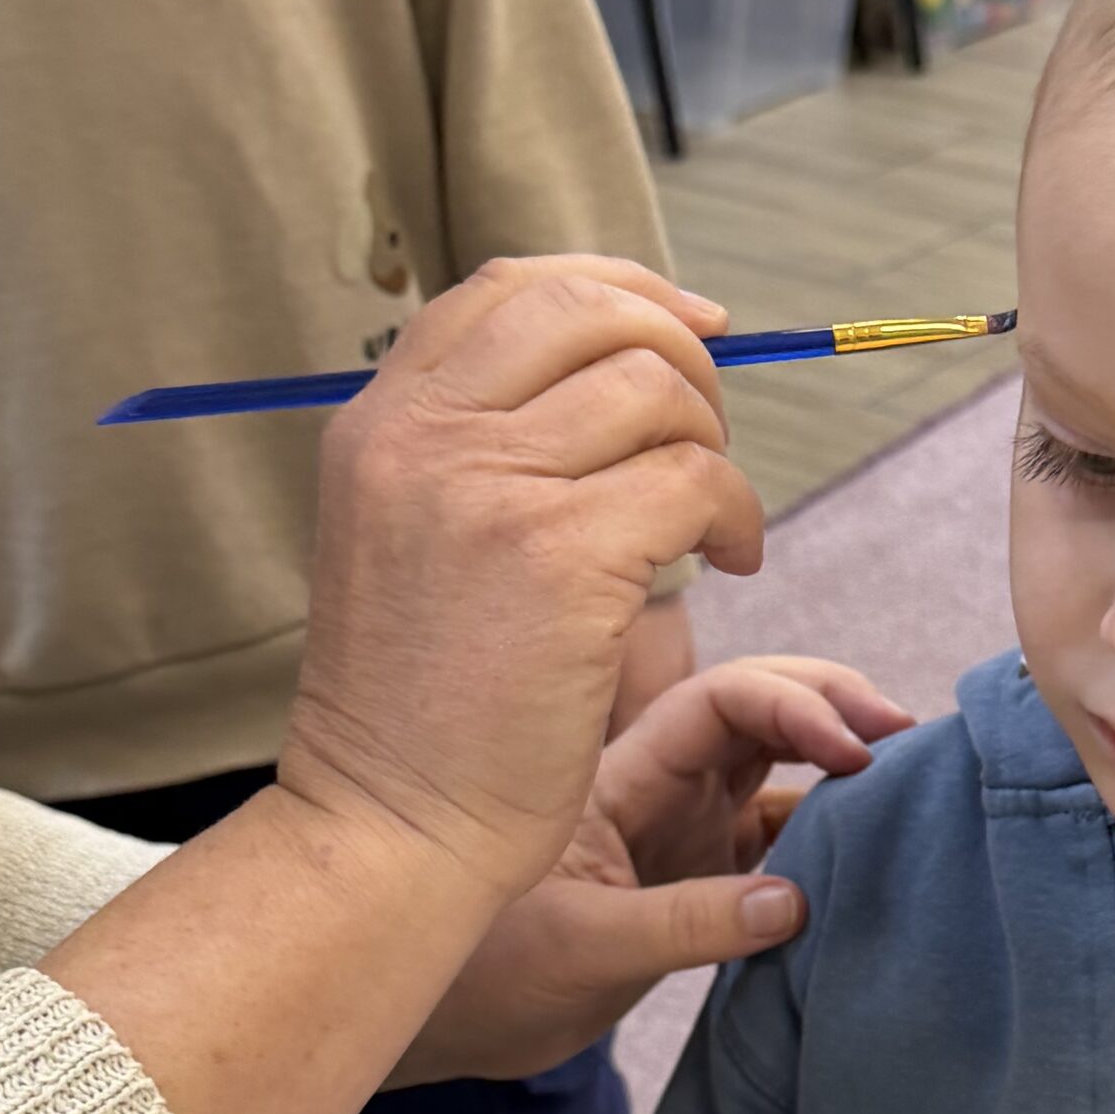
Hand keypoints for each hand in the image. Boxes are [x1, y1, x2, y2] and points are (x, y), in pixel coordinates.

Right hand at [277, 254, 761, 911]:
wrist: (390, 825)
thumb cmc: (420, 708)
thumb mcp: (408, 542)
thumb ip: (475, 451)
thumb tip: (619, 367)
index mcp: (378, 424)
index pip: (510, 289)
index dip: (618, 288)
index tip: (690, 327)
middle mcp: (423, 437)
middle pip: (591, 310)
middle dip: (681, 354)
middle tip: (707, 438)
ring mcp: (489, 489)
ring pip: (655, 389)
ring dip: (714, 447)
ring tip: (711, 524)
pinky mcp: (562, 556)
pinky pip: (694, 480)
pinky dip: (736, 514)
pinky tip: (730, 563)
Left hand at [390, 655, 911, 1081]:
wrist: (447, 1025)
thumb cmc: (485, 973)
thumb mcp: (584, 947)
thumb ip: (686, 925)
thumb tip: (796, 902)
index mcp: (625, 777)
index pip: (722, 702)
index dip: (794, 705)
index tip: (855, 747)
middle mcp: (661, 789)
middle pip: (762, 712)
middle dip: (834, 706)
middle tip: (908, 733)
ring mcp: (684, 832)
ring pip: (778, 771)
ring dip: (839, 768)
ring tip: (910, 780)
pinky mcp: (699, 882)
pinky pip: (778, 842)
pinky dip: (827, 838)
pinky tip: (872, 851)